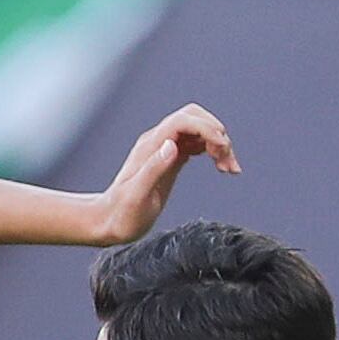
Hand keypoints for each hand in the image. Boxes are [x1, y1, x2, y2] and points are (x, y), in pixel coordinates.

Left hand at [86, 104, 238, 245]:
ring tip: (229, 168)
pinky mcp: (170, 160)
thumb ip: (154, 168)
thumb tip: (172, 145)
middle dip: (216, 133)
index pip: (183, 120)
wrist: (108, 222)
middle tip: (228, 162)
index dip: (206, 128)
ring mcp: (164, 149)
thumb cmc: (122, 215)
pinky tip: (220, 166)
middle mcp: (158, 142)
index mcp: (150, 147)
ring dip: (218, 143)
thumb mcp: (137, 195)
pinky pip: (195, 144)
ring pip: (198, 130)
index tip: (223, 148)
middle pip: (194, 118)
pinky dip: (212, 151)